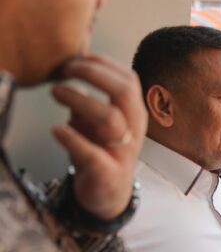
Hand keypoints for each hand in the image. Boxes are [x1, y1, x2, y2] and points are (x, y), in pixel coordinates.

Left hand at [51, 55, 146, 219]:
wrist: (109, 194)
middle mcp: (134, 129)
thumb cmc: (102, 150)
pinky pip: (92, 153)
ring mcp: (123, 151)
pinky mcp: (108, 172)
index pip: (127, 78)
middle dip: (93, 74)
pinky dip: (72, 139)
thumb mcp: (98, 121)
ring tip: (55, 92)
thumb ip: (90, 98)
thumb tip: (71, 68)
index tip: (76, 57)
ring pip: (110, 119)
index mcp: (134, 113)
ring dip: (80, 100)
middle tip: (64, 69)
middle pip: (123, 91)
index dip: (102, 63)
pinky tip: (56, 130)